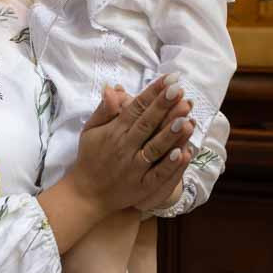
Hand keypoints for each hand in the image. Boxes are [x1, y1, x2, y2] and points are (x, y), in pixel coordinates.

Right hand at [70, 75, 194, 215]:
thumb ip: (104, 110)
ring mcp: (134, 168)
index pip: (136, 108)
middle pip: (147, 124)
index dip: (153, 93)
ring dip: (170, 132)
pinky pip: (157, 175)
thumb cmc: (91, 157)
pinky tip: (183, 152)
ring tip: (185, 115)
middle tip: (180, 89)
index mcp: (115, 131)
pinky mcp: (142, 187)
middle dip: (164, 106)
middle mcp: (125, 148)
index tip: (170, 79)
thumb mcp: (90, 130)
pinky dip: (169, 165)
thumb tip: (112, 87)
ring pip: (155, 148)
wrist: (87, 193)